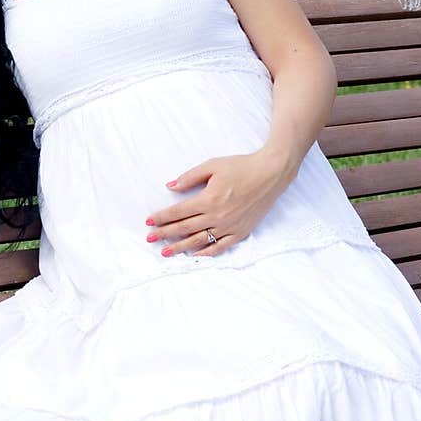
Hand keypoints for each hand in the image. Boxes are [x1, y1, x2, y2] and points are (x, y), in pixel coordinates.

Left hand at [145, 151, 285, 256]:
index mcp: (208, 199)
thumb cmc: (241, 167)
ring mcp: (229, 226)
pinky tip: (194, 255)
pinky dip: (206, 252)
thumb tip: (170, 186)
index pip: (178, 212)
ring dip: (180, 247)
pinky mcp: (241, 232)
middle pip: (184, 229)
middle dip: (165, 234)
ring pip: (199, 240)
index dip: (161, 218)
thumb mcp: (212, 165)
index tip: (149, 222)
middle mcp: (217, 216)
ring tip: (165, 252)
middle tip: (149, 239)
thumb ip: (189, 177)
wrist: (271, 174)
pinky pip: (220, 247)